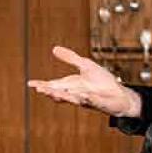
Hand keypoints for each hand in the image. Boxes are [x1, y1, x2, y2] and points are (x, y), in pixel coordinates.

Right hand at [27, 46, 143, 116]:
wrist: (120, 95)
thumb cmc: (102, 81)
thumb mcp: (85, 66)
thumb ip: (71, 58)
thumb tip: (54, 49)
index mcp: (71, 85)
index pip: (54, 85)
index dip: (43, 85)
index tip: (31, 84)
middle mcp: (77, 94)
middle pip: (61, 94)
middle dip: (51, 92)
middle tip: (41, 90)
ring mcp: (88, 100)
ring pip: (74, 100)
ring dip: (65, 97)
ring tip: (55, 94)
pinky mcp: (101, 103)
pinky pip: (95, 102)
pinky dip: (91, 99)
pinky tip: (87, 97)